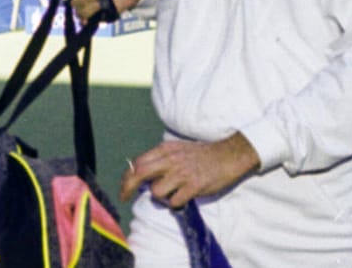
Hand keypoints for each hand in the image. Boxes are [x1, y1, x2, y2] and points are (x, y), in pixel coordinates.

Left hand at [120, 132, 260, 207]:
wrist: (228, 155)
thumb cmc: (201, 154)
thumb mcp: (177, 149)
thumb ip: (160, 159)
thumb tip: (142, 174)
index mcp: (165, 150)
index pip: (138, 163)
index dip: (127, 177)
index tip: (124, 188)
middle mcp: (170, 160)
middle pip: (140, 173)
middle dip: (128, 187)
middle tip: (124, 197)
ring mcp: (182, 173)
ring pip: (156, 191)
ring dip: (159, 196)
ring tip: (171, 193)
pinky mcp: (194, 186)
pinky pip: (174, 201)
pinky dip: (175, 203)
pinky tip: (183, 197)